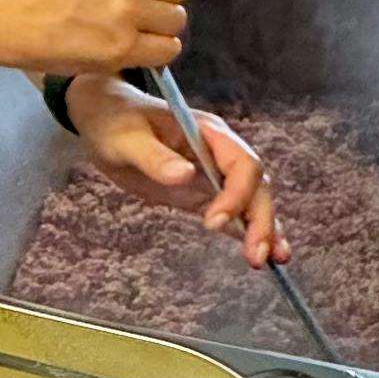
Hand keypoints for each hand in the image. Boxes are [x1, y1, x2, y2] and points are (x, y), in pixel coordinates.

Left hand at [64, 81, 284, 267]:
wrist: (104, 118)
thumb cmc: (115, 121)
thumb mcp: (127, 138)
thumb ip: (154, 157)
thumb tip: (185, 175)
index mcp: (208, 133)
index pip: (241, 163)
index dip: (236, 194)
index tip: (213, 222)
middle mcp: (219, 153)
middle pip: (255, 186)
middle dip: (260, 219)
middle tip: (256, 255)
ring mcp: (213, 174)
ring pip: (251, 201)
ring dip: (264, 228)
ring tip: (275, 259)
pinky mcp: (201, 193)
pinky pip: (233, 213)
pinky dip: (247, 231)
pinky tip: (260, 254)